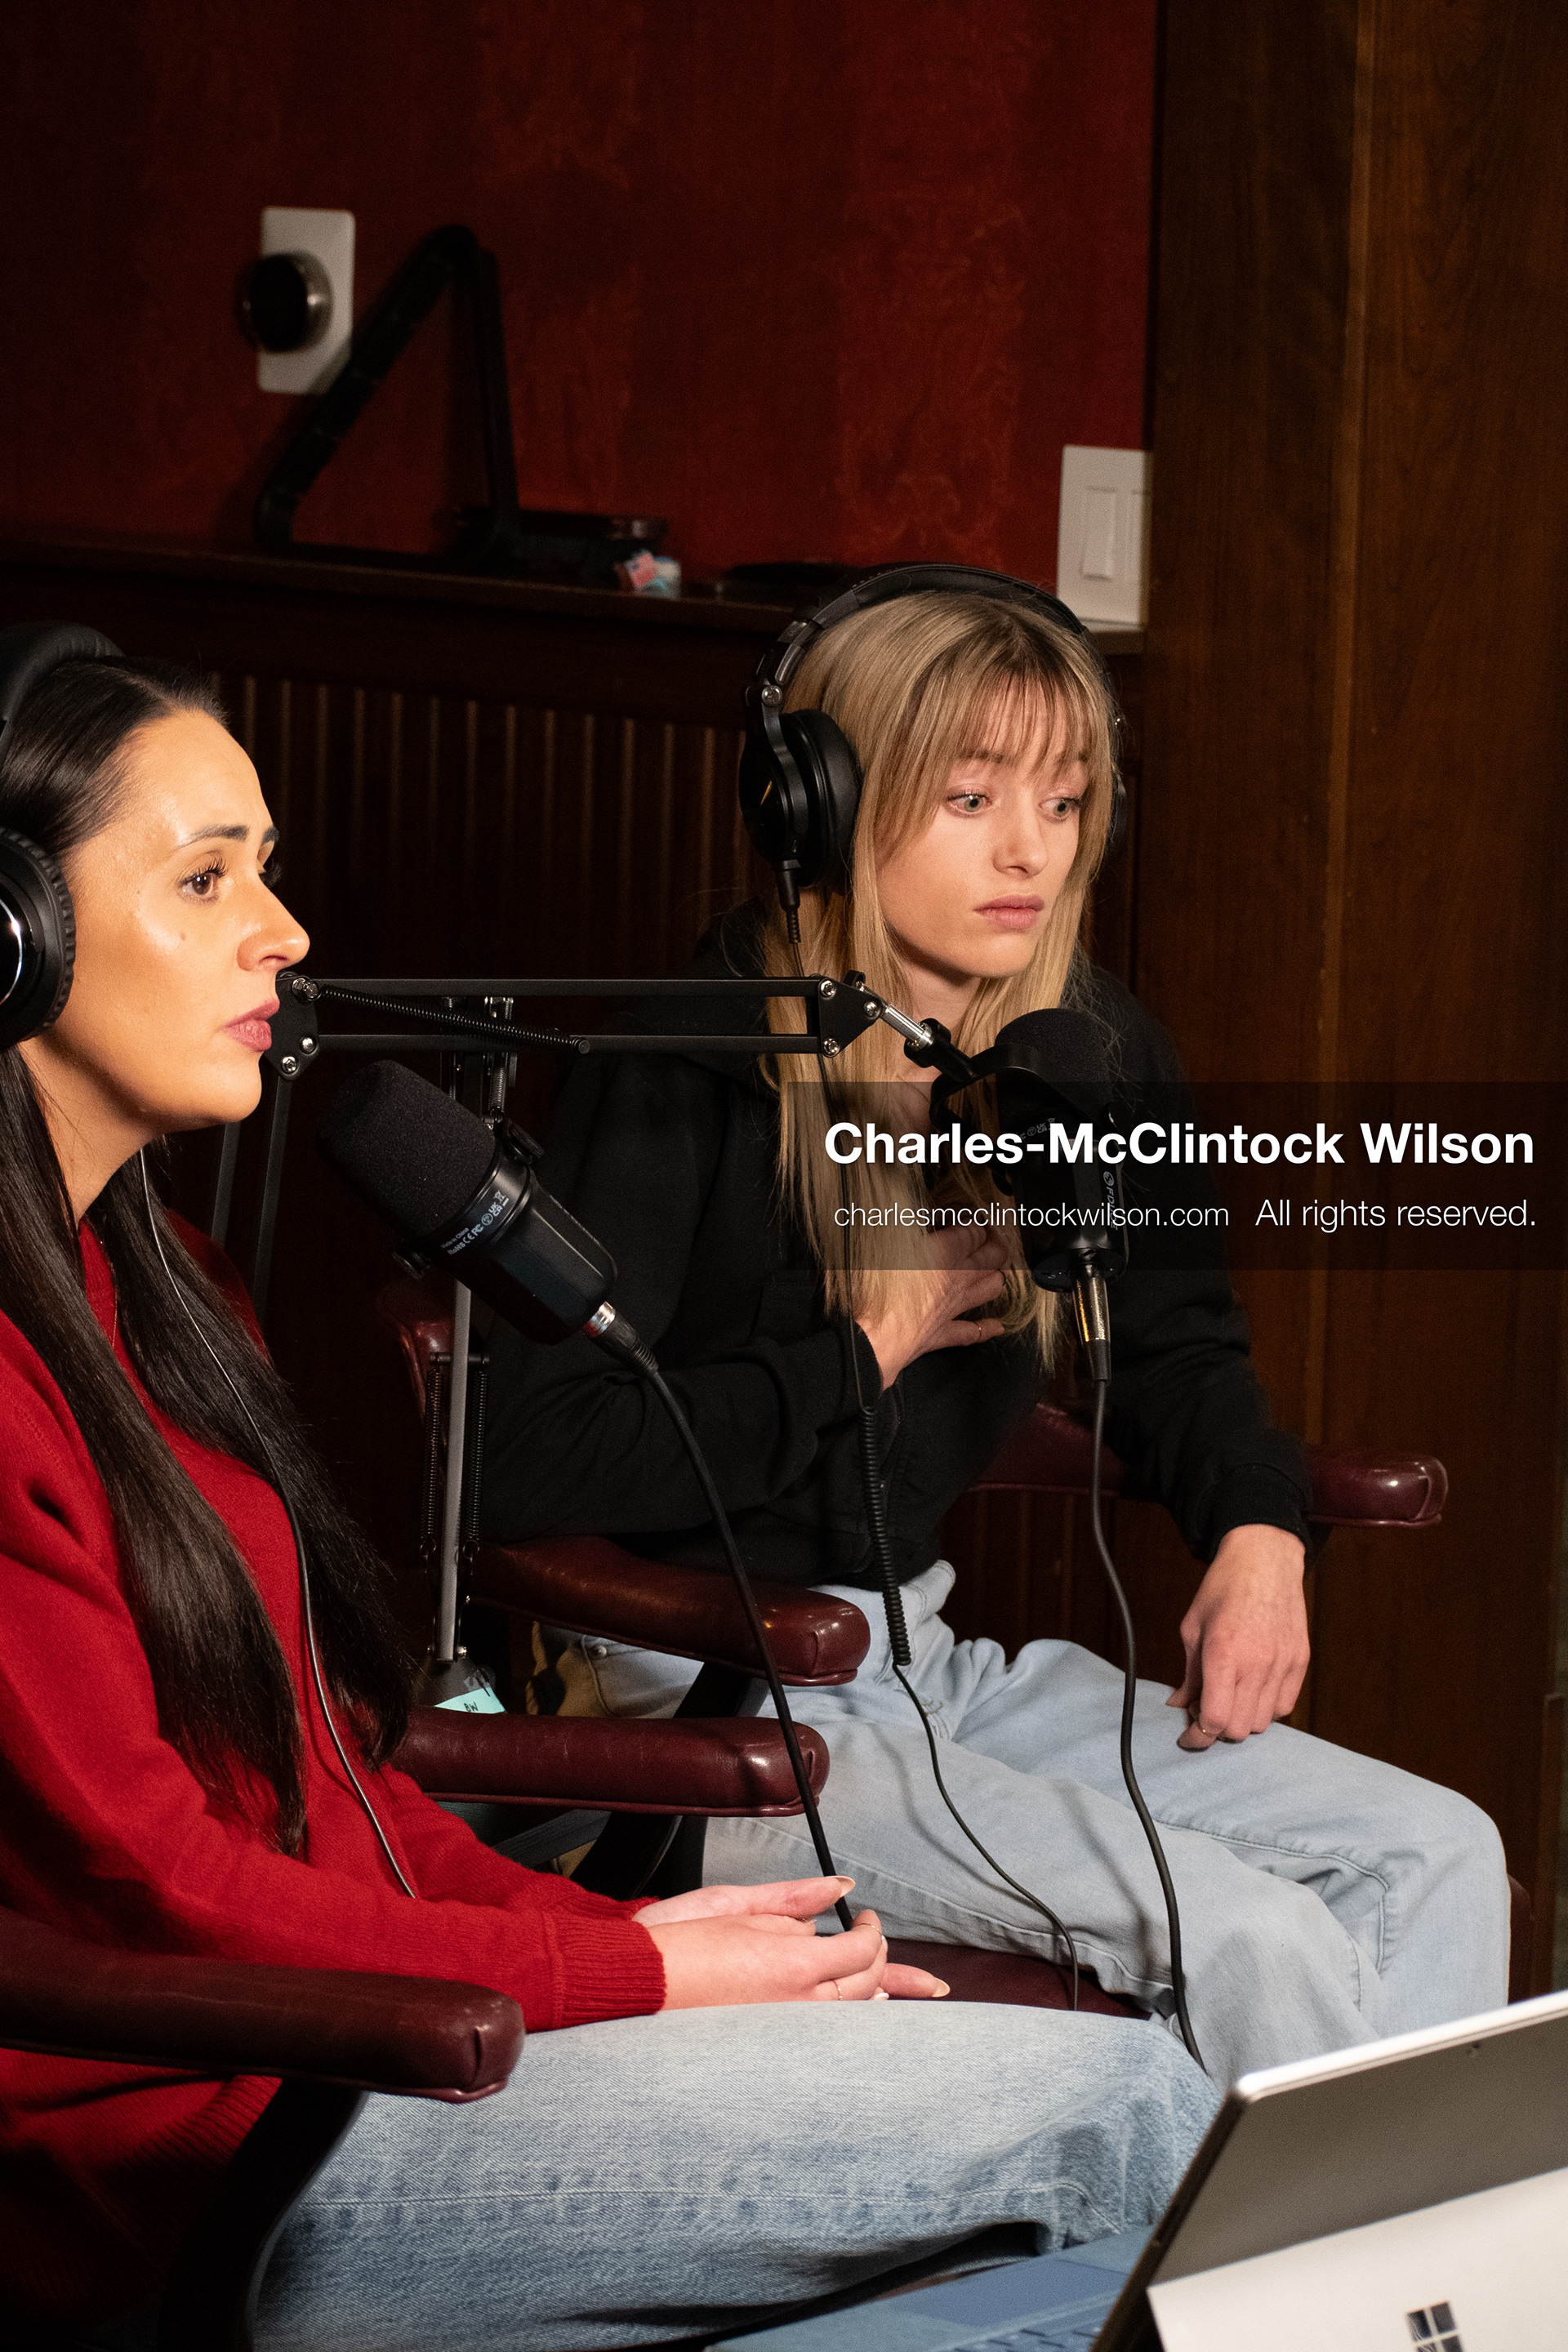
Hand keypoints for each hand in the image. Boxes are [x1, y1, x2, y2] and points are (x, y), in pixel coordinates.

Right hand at [641, 1878, 950, 2005]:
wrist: (638, 1987)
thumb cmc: (680, 1943)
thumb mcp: (740, 1904)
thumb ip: (797, 1898)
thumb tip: (840, 1888)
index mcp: (796, 1964)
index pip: (861, 1948)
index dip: (870, 1929)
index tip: (864, 1916)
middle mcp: (800, 2004)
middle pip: (866, 1982)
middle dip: (879, 1956)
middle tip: (874, 1938)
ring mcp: (788, 2030)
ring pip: (853, 2015)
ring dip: (879, 1995)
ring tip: (905, 1989)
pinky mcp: (771, 2044)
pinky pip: (828, 2035)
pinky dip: (851, 2022)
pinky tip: (859, 2017)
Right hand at [855, 1226, 1008, 1385]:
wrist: (872, 1338)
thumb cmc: (874, 1290)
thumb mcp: (883, 1242)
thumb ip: (901, 1224)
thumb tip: (906, 1213)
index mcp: (945, 1252)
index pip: (972, 1231)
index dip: (972, 1222)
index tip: (966, 1218)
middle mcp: (957, 1278)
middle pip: (993, 1256)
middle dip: (995, 1243)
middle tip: (989, 1236)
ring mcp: (953, 1306)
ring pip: (991, 1288)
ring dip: (995, 1276)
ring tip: (992, 1269)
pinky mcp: (944, 1333)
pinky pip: (974, 1331)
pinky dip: (987, 1327)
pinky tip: (996, 1325)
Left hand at [1166, 1525, 1309, 1747]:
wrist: (1264, 1560)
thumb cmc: (1223, 1589)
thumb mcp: (1192, 1628)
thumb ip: (1188, 1674)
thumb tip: (1179, 1706)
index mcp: (1223, 1653)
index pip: (1215, 1720)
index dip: (1198, 1737)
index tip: (1188, 1737)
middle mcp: (1256, 1663)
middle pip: (1240, 1730)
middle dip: (1218, 1729)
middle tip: (1205, 1711)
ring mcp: (1283, 1664)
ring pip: (1264, 1723)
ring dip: (1242, 1719)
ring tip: (1229, 1696)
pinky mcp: (1300, 1662)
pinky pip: (1285, 1707)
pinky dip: (1266, 1708)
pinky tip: (1252, 1689)